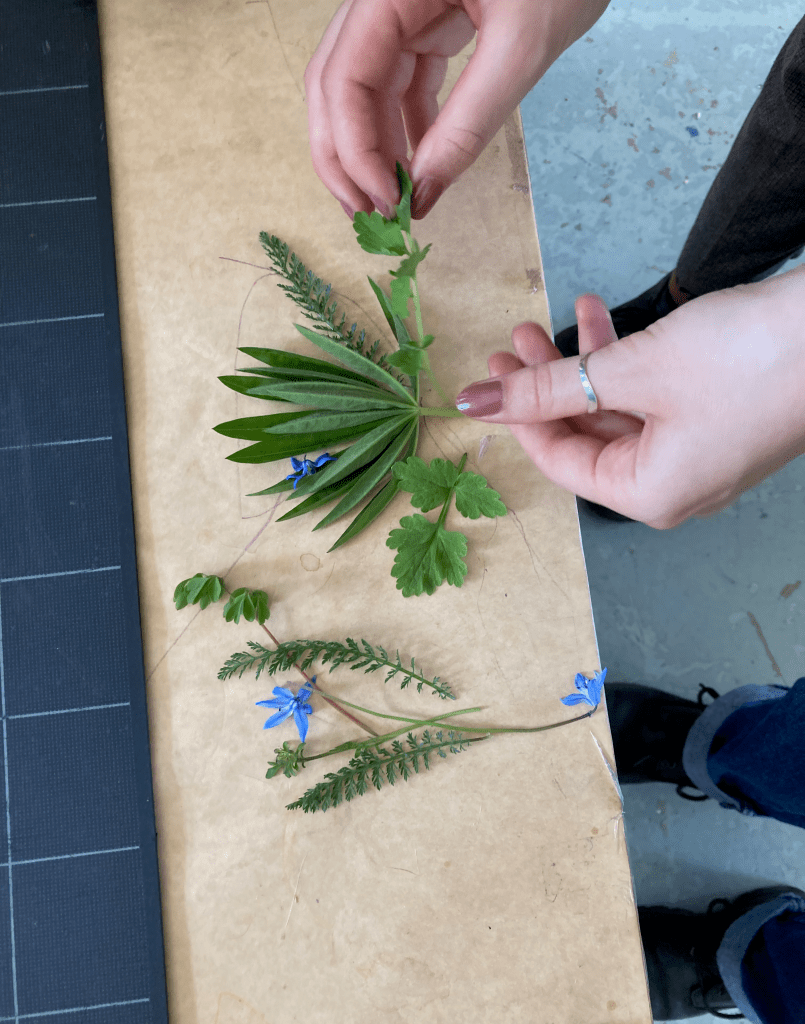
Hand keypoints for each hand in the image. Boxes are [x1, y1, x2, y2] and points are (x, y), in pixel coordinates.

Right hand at [304, 0, 610, 219]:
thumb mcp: (523, 45)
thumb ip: (471, 120)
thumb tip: (426, 191)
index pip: (343, 77)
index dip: (355, 148)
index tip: (387, 201)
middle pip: (335, 86)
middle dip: (345, 156)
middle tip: (369, 216)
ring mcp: (403, 10)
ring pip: (363, 89)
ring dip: (372, 149)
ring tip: (391, 203)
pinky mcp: (428, 23)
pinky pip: (400, 84)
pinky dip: (404, 130)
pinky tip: (416, 169)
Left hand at [455, 266, 804, 527]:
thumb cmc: (746, 361)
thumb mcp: (631, 371)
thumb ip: (548, 389)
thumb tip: (477, 402)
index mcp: (648, 495)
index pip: (559, 462)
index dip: (518, 416)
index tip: (490, 377)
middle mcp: (670, 485)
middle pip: (585, 436)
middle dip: (546, 384)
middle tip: (513, 343)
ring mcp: (695, 454)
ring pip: (615, 411)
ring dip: (581, 365)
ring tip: (551, 320)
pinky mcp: (714, 419)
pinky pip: (649, 399)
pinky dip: (622, 361)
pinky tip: (597, 318)